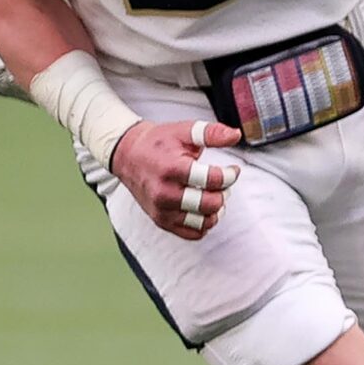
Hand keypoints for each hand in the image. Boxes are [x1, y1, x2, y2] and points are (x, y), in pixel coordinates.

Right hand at [111, 118, 242, 240]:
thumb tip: (235, 135)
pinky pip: (193, 233)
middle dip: (224, 192)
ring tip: (212, 194)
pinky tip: (203, 207)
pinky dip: (204, 223)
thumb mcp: (184, 131)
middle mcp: (165, 194)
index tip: (232, 169)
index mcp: (172, 169)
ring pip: (204, 222)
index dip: (230, 175)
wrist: (128, 156)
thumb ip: (211, 133)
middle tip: (220, 182)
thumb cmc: (158, 143)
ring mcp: (163, 211)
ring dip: (215, 209)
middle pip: (211, 204)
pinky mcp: (162, 222)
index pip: (214, 180)